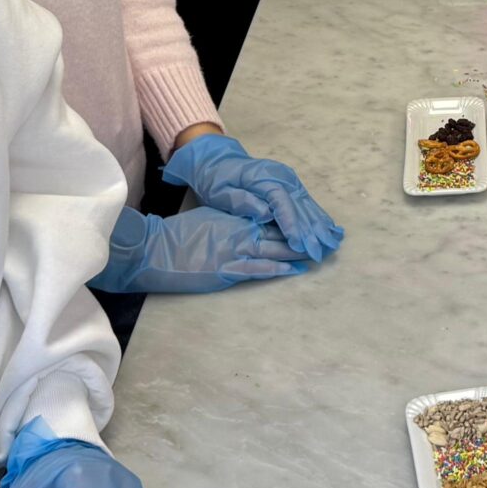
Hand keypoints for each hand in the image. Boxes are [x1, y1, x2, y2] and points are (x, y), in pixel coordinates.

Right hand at [90, 203, 308, 294]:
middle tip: (330, 238)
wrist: (157, 249)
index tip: (316, 221)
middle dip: (305, 235)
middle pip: (280, 232)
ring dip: (298, 252)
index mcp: (236, 217)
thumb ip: (236, 219)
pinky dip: (278, 269)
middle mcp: (240, 231)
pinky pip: (258, 269)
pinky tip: (295, 269)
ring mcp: (234, 251)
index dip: (295, 221)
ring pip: (274, 249)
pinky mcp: (227, 270)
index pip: (273, 218)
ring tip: (320, 253)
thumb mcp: (212, 217)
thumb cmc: (181, 234)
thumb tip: (255, 220)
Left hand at [163, 133, 344, 261]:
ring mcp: (289, 180)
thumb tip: (265, 213)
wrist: (219, 161)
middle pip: (299, 205)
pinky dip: (318, 218)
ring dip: (319, 226)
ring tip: (332, 245)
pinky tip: (330, 230)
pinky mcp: (292, 186)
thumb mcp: (221, 191)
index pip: (281, 200)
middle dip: (310, 230)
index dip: (290, 223)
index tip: (297, 243)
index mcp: (262, 177)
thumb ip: (242, 201)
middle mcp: (281, 176)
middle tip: (319, 253)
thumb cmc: (216, 180)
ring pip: (307, 205)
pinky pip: (307, 203)